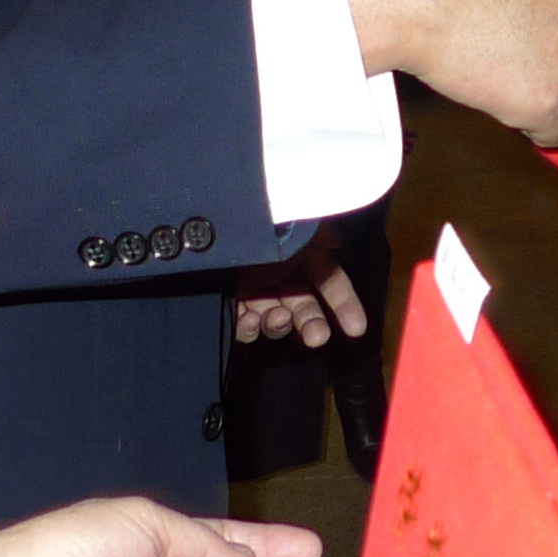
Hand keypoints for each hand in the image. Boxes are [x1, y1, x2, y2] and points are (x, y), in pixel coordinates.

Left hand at [236, 228, 366, 345]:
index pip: (330, 281)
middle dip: (313, 323)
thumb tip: (336, 242)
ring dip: (280, 324)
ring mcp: (253, 290)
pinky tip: (248, 320)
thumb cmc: (252, 218)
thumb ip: (316, 230)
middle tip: (317, 338)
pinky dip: (249, 327)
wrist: (200, 224)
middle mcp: (279, 273)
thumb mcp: (290, 218)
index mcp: (299, 252)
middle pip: (304, 306)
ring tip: (274, 317)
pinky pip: (244, 324)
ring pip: (276, 318)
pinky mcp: (227, 302)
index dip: (345, 304)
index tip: (357, 330)